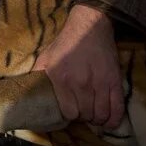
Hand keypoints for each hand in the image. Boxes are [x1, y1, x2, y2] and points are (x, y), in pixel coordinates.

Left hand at [33, 4, 123, 127]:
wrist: (89, 26)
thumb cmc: (66, 43)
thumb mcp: (45, 57)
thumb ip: (37, 75)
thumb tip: (28, 91)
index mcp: (62, 79)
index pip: (68, 113)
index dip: (70, 115)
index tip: (71, 111)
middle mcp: (81, 84)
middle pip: (85, 115)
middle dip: (84, 117)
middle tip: (83, 111)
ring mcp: (99, 84)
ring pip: (101, 115)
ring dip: (97, 118)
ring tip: (95, 113)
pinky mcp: (114, 81)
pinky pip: (117, 109)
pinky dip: (113, 119)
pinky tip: (109, 119)